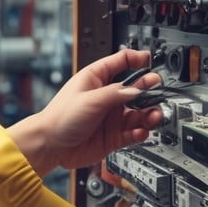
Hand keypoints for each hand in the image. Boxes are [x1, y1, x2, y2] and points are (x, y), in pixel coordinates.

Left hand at [8, 49, 162, 176]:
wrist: (50, 147)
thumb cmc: (60, 118)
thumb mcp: (90, 99)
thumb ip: (116, 94)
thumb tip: (138, 89)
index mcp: (98, 79)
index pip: (122, 61)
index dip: (137, 59)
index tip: (150, 62)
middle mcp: (108, 96)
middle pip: (136, 88)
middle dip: (149, 89)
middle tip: (158, 91)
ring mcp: (112, 117)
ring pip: (139, 113)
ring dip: (149, 114)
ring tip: (154, 117)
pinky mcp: (114, 136)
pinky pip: (134, 132)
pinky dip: (140, 132)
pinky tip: (140, 132)